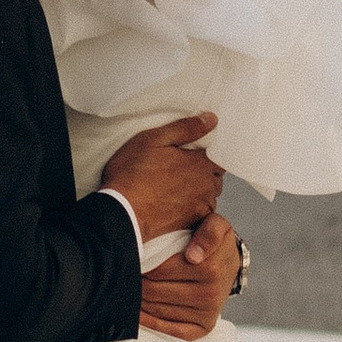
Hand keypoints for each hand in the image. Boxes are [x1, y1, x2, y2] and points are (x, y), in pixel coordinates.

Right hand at [102, 114, 222, 240]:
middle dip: (204, 170)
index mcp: (200, 162)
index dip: (208, 153)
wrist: (121, 212)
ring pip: (210, 194)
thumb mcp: (154, 139)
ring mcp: (200, 205)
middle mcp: (206, 185)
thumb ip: (186, 128)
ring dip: (200, 189)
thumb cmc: (132, 174)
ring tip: (177, 185)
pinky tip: (176, 201)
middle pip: (215, 175)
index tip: (193, 152)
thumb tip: (212, 119)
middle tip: (181, 168)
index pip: (220, 156)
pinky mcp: (193, 222)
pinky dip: (194, 206)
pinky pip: (203, 211)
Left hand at [139, 212, 239, 341]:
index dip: (141, 264)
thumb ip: (209, 232)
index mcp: (210, 268)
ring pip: (158, 310)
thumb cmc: (214, 242)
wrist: (228, 264)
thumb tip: (193, 256)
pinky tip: (137, 313)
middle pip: (154, 291)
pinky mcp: (202, 328)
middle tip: (122, 275)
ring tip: (126, 289)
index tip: (130, 259)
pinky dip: (150, 323)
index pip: (159, 270)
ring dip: (138, 301)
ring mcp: (207, 313)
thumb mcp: (216, 225)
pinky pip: (170, 330)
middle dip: (136, 282)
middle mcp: (210, 294)